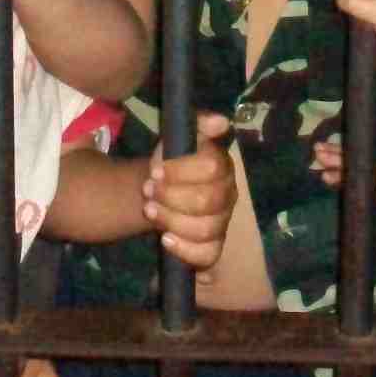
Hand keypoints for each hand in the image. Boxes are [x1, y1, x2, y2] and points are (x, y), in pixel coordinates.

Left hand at [142, 112, 237, 268]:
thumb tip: (221, 122)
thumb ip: (199, 123)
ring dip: (172, 220)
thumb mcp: (179, 136)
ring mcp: (222, 222)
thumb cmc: (170, 162)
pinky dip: (185, 250)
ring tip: (150, 211)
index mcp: (222, 166)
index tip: (154, 170)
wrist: (159, 189)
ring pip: (207, 228)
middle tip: (148, 191)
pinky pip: (208, 254)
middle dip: (172, 196)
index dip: (181, 170)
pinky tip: (165, 239)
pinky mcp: (212, 246)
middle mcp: (227, 195)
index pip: (211, 167)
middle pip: (208, 200)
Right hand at [313, 135, 375, 249]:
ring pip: (358, 156)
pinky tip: (320, 154)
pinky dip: (338, 155)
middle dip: (343, 159)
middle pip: (366, 161)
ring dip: (337, 153)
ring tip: (317, 151)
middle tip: (321, 155)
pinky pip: (354, 156)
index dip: (369, 169)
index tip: (350, 168)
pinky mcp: (372, 156)